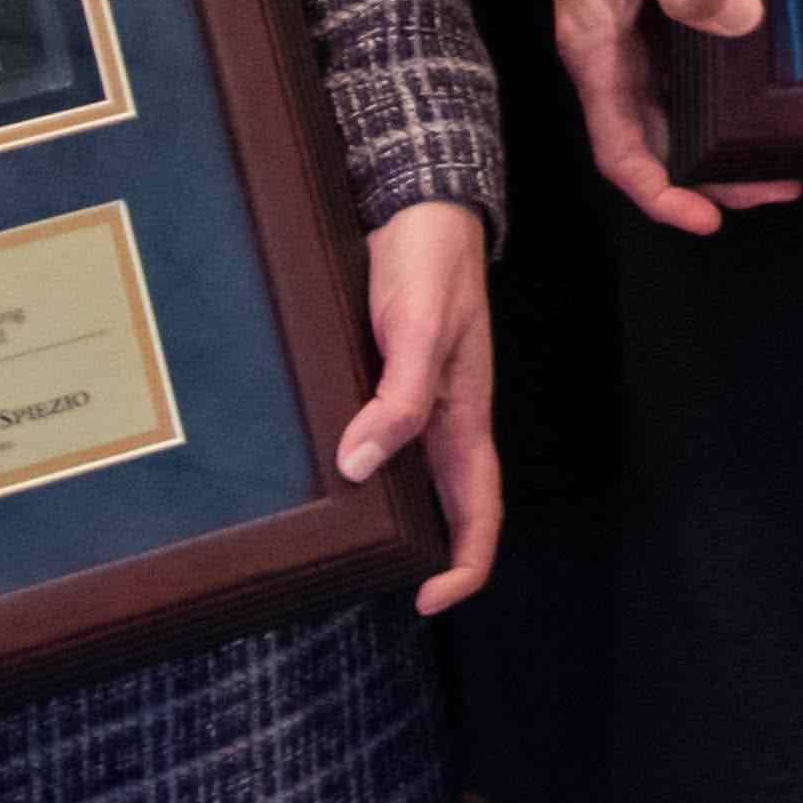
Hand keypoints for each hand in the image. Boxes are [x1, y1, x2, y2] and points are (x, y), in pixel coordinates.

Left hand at [338, 199, 502, 611]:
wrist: (416, 202)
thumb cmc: (429, 260)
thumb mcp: (421, 327)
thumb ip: (399, 396)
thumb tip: (360, 467)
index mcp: (464, 414)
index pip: (481, 510)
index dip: (464, 566)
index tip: (424, 600)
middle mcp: (444, 415)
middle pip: (447, 505)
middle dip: (423, 553)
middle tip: (370, 582)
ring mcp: (417, 397)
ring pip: (410, 475)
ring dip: (388, 514)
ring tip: (340, 542)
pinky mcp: (387, 377)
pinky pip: (379, 437)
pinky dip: (359, 466)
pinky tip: (320, 473)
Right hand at [510, 0, 793, 234]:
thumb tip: (741, 21)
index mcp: (593, 48)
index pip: (622, 150)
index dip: (662, 193)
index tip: (712, 219)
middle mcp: (607, 48)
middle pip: (654, 137)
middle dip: (708, 173)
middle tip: (775, 186)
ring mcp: (626, 24)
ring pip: (671, 104)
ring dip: (715, 132)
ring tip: (775, 148)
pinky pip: (682, 60)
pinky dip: (715, 85)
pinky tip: (755, 84)